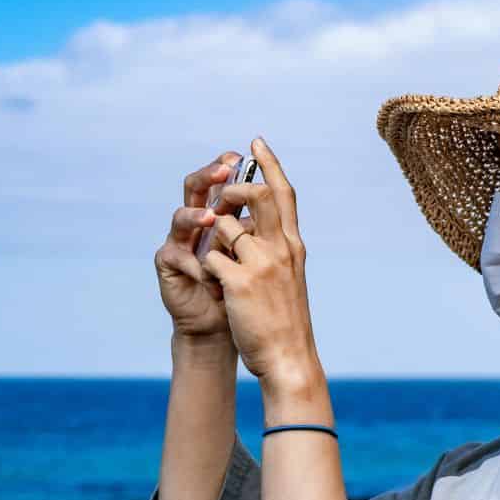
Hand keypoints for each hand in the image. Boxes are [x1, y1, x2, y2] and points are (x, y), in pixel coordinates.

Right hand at [155, 149, 252, 338]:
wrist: (224, 324)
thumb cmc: (244, 286)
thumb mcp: (259, 252)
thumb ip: (262, 224)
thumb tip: (273, 194)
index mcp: (221, 211)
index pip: (222, 178)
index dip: (231, 163)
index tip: (248, 152)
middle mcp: (198, 220)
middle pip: (196, 186)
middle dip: (209, 176)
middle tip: (224, 171)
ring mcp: (181, 239)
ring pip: (181, 217)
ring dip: (197, 216)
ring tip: (212, 219)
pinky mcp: (168, 264)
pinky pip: (176, 255)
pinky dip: (194, 263)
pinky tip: (206, 272)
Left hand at [199, 137, 320, 386]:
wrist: (288, 358)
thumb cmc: (285, 321)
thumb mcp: (290, 276)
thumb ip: (278, 249)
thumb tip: (257, 227)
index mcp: (293, 245)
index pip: (284, 193)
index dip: (269, 164)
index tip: (255, 141)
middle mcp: (281, 248)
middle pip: (257, 195)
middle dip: (233, 188)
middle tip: (221, 195)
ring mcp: (261, 263)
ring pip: (225, 225)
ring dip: (214, 240)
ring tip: (222, 266)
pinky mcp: (239, 281)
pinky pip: (211, 257)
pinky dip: (206, 268)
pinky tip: (214, 287)